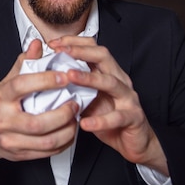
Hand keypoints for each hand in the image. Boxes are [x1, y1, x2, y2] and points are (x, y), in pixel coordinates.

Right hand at [0, 39, 79, 168]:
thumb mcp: (5, 82)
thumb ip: (24, 64)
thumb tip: (37, 44)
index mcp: (0, 98)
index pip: (22, 86)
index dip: (45, 80)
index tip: (64, 77)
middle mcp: (4, 121)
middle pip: (38, 122)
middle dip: (62, 113)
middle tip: (75, 103)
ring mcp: (11, 140)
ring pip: (46, 141)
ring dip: (67, 130)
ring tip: (75, 118)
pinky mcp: (20, 155)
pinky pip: (47, 152)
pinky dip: (64, 142)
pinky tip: (69, 131)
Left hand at [49, 36, 168, 175]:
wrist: (135, 141)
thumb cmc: (110, 117)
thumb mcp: (89, 99)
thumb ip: (75, 87)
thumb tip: (49, 78)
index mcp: (109, 73)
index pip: (93, 48)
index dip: (74, 43)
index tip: (54, 44)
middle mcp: (120, 81)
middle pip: (103, 57)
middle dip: (81, 51)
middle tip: (62, 51)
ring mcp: (128, 98)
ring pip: (111, 82)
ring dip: (89, 78)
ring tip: (70, 77)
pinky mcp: (134, 117)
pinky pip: (118, 116)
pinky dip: (101, 120)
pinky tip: (86, 122)